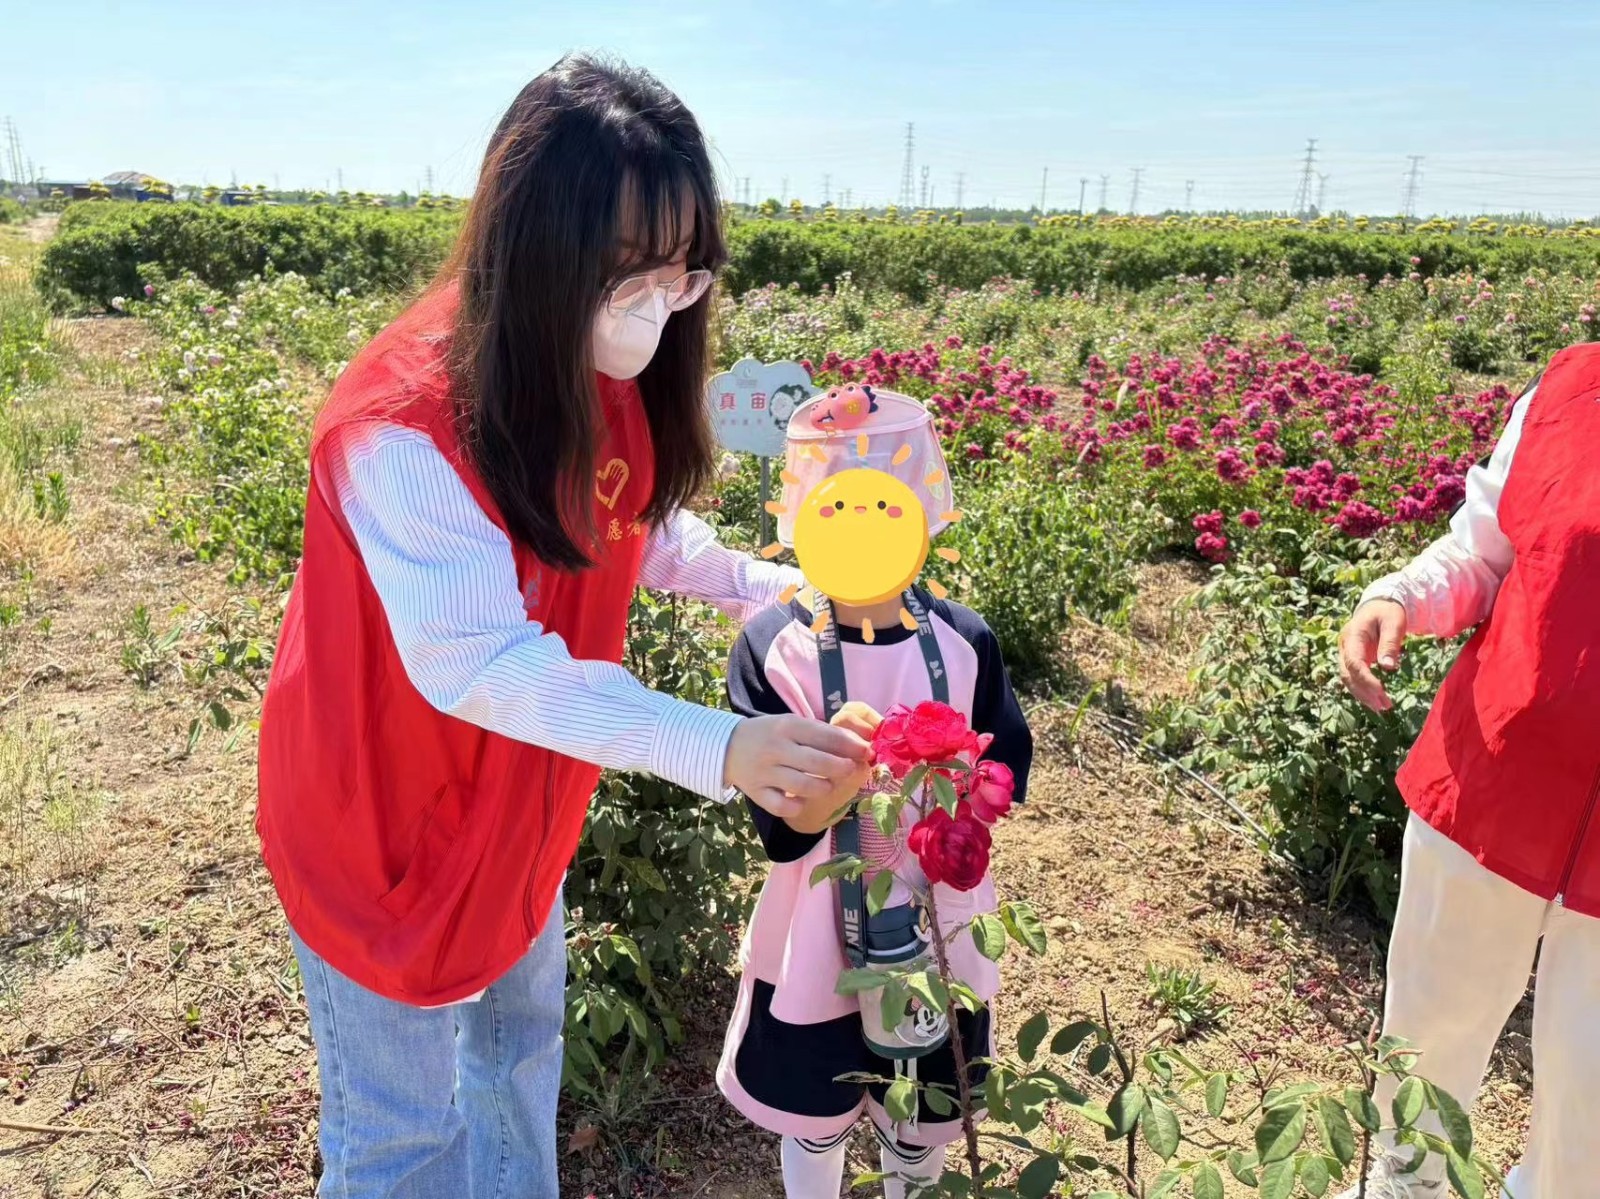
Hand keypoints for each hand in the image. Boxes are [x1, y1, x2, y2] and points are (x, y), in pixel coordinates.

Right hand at [725, 714, 871, 819]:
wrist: (728, 746)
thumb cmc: (770, 734)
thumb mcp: (791, 723)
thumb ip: (820, 734)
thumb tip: (857, 746)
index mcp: (787, 726)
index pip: (825, 736)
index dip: (851, 745)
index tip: (866, 751)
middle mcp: (776, 748)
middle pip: (817, 762)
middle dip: (842, 768)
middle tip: (851, 770)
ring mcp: (765, 772)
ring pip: (803, 786)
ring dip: (823, 787)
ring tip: (828, 785)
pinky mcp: (756, 793)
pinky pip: (782, 806)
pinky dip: (796, 806)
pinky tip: (803, 801)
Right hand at [1338, 599, 1407, 711]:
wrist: (1379, 604)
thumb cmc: (1388, 612)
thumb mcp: (1394, 623)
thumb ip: (1390, 644)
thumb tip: (1388, 668)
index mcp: (1352, 635)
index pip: (1354, 662)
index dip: (1366, 679)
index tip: (1382, 692)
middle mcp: (1344, 646)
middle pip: (1348, 674)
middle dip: (1365, 692)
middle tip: (1384, 706)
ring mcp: (1346, 653)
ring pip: (1348, 679)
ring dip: (1363, 695)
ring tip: (1382, 707)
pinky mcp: (1352, 659)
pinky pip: (1353, 678)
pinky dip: (1362, 690)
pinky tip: (1375, 700)